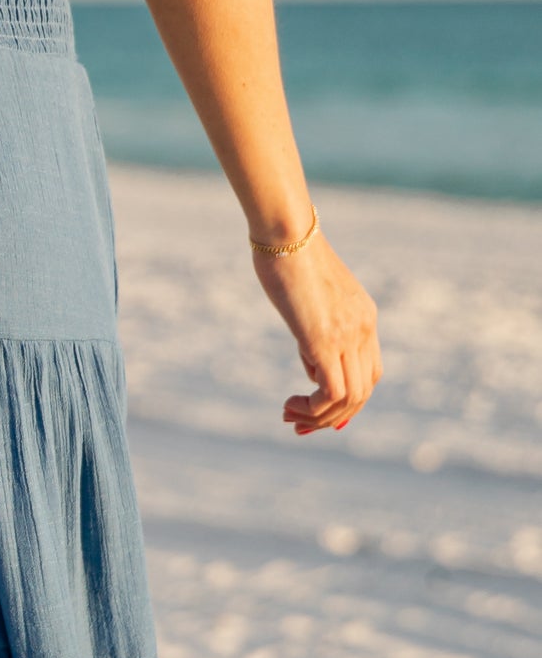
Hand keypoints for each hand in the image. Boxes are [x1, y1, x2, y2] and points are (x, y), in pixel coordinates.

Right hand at [253, 228, 381, 435]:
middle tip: (297, 422)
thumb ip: (317, 331)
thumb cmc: (289, 257)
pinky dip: (312, 409)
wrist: (287, 234)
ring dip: (319, 418)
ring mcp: (347, 335)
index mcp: (365, 316)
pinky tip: (289, 405)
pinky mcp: (324, 341)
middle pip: (363, 392)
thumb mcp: (310, 300)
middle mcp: (364, 328)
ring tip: (289, 414)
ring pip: (350, 399)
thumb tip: (313, 365)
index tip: (314, 409)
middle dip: (331, 417)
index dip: (347, 400)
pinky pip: (331, 394)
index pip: (369, 373)